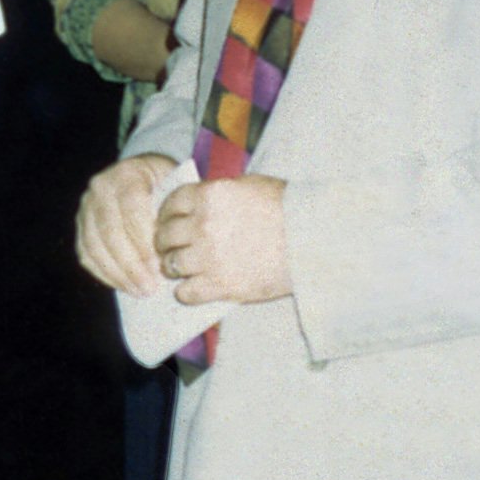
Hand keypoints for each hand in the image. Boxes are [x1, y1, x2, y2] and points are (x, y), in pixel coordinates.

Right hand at [76, 153, 176, 293]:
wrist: (144, 174)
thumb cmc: (166, 186)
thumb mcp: (176, 188)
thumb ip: (174, 213)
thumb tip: (174, 254)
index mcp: (127, 173)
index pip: (132, 207)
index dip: (144, 239)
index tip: (160, 264)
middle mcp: (100, 187)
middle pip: (111, 230)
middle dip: (131, 264)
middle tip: (151, 287)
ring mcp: (86, 207)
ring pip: (96, 246)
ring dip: (118, 274)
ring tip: (140, 291)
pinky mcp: (81, 225)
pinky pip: (87, 255)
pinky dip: (105, 274)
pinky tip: (125, 286)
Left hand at [153, 174, 289, 304]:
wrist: (314, 239)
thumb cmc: (288, 208)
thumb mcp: (249, 186)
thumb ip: (217, 194)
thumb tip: (195, 204)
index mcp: (210, 195)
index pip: (171, 203)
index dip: (167, 213)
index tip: (169, 220)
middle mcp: (204, 225)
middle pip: (165, 236)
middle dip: (165, 241)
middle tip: (171, 247)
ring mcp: (210, 257)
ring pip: (171, 265)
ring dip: (174, 266)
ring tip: (183, 268)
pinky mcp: (221, 285)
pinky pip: (186, 292)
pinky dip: (186, 291)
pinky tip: (195, 288)